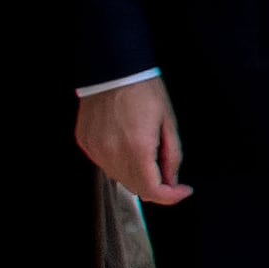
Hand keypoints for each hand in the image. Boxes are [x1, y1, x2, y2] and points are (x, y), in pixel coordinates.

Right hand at [80, 77, 187, 205]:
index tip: (182, 191)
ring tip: (150, 156)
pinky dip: (120, 164)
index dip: (171, 197)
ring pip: (119, 178)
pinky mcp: (86, 144)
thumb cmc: (143, 90)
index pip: (152, 190)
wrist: (113, 70)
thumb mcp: (168, 121)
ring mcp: (96, 150)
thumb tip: (173, 179)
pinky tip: (128, 148)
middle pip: (135, 188)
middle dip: (156, 187)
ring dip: (137, 176)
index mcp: (137, 148)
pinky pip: (105, 164)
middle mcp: (113, 153)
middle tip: (170, 176)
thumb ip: (172, 155)